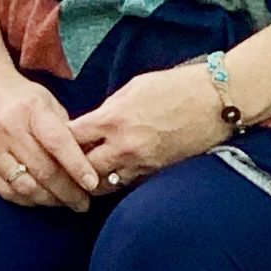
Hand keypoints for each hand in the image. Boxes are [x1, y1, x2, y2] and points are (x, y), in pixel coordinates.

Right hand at [0, 73, 98, 209]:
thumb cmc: (18, 95)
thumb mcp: (46, 101)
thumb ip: (65, 129)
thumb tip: (87, 158)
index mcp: (31, 111)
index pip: (58, 144)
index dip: (78, 166)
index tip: (93, 184)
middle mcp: (9, 131)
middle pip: (44, 171)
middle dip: (68, 192)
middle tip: (84, 203)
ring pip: (26, 186)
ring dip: (50, 200)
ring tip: (66, 203)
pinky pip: (7, 191)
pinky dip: (28, 200)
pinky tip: (42, 200)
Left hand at [68, 65, 231, 195]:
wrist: (217, 101)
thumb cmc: (178, 86)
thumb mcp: (135, 86)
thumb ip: (110, 107)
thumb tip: (94, 122)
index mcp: (113, 118)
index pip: (70, 137)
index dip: (58, 141)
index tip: (53, 141)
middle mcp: (123, 145)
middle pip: (81, 168)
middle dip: (70, 168)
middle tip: (63, 166)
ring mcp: (142, 162)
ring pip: (104, 184)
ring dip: (93, 180)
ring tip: (84, 178)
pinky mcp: (158, 171)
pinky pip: (128, 183)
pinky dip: (119, 181)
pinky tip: (115, 175)